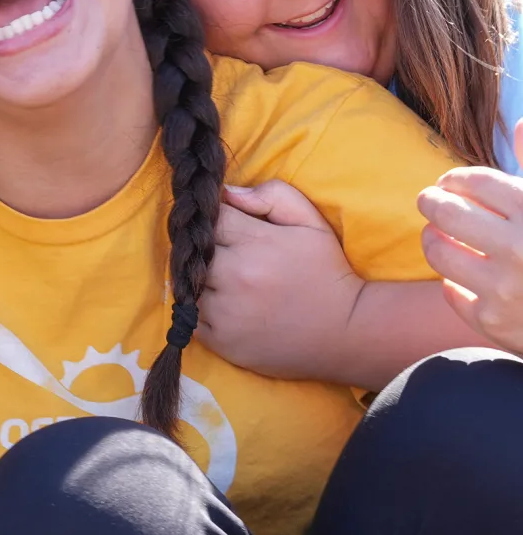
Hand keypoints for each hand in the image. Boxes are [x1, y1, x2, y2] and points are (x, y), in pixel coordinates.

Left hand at [198, 180, 361, 379]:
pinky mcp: (222, 342)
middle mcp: (235, 277)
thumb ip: (271, 195)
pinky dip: (201, 310)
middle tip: (225, 254)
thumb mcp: (310, 221)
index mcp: (255, 243)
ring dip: (200, 280)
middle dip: (204, 249)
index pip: (211, 217)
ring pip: (188, 284)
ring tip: (225, 282)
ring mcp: (225, 313)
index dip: (217, 219)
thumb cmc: (327, 271)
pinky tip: (225, 306)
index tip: (228, 226)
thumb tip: (227, 193)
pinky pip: (190, 318)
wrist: (346, 331)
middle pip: (192, 251)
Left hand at [418, 119, 522, 349]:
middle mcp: (519, 247)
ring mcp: (503, 287)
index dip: (455, 179)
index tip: (450, 182)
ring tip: (437, 234)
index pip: (474, 181)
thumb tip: (520, 122)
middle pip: (446, 211)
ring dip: (433, 239)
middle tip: (429, 201)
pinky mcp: (492, 321)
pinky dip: (454, 282)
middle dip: (431, 201)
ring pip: (438, 251)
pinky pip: (450, 292)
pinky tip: (464, 276)